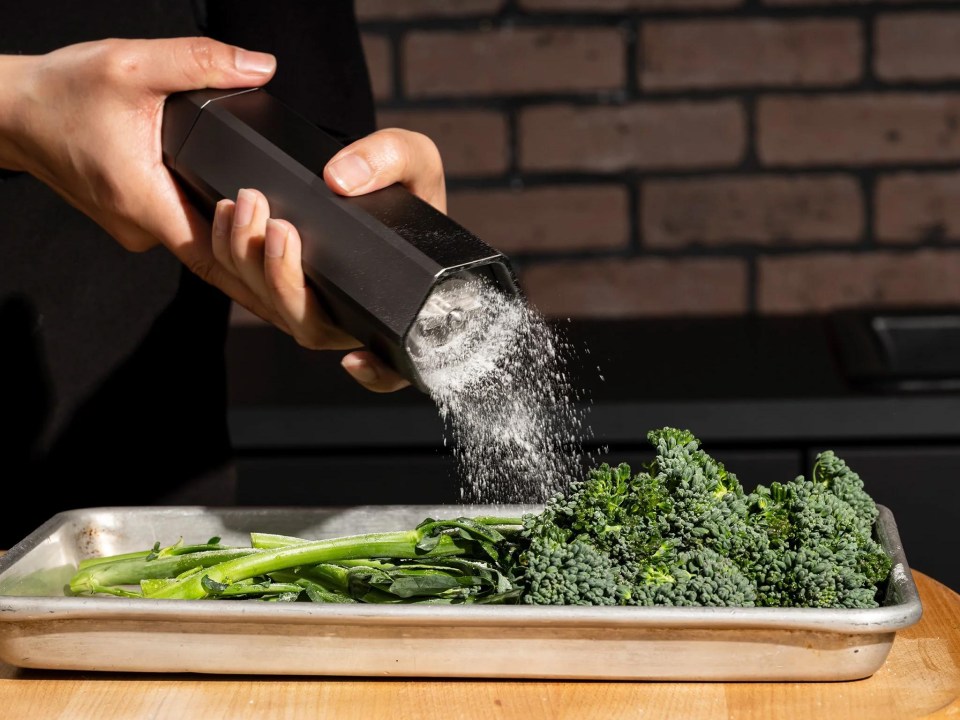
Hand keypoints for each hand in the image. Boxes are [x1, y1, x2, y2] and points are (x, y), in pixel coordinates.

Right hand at [0, 36, 278, 320]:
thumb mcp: (132, 65)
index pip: (215, 258)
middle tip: (302, 254)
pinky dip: (212, 225)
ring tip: (281, 234)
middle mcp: (141, 227)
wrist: (9, 110)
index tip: (292, 278)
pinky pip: (181, 227)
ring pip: (197, 242)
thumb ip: (200, 63)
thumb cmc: (61, 93)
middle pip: (214, 255)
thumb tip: (260, 66)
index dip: (257, 273)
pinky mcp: (132, 215)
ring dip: (236, 240)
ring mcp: (135, 226)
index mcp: (144, 202)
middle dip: (258, 257)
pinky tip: (241, 214)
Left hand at [213, 128, 446, 392]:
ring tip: (246, 203)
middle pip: (308, 325)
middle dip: (283, 279)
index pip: (394, 365)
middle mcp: (349, 318)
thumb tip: (339, 180)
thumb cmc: (406, 188)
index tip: (355, 360)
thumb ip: (390, 158)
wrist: (374, 183)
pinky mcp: (276, 282)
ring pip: (270, 306)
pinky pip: (244, 284)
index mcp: (393, 307)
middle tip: (278, 225)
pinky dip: (227, 252)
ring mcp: (310, 303)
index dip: (376, 374)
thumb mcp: (416, 161)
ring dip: (249, 261)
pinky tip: (224, 214)